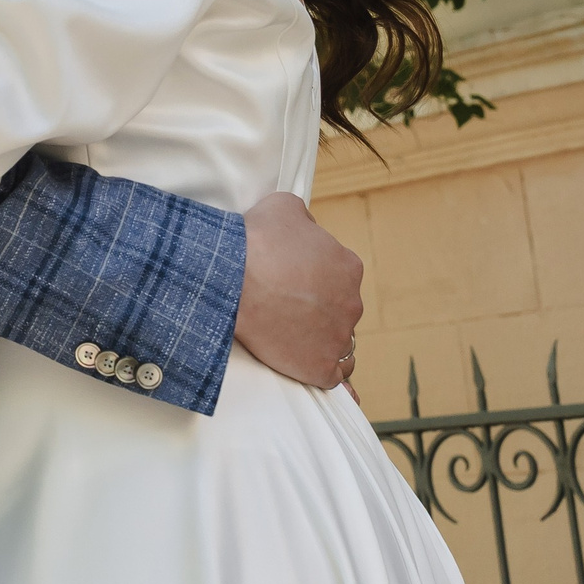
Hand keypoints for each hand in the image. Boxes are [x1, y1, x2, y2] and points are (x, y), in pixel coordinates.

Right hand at [234, 192, 363, 389]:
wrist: (232, 276)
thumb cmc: (255, 240)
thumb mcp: (283, 206)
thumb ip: (303, 218)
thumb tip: (305, 227)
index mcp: (347, 266)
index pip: (339, 277)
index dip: (315, 279)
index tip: (292, 282)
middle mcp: (351, 303)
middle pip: (340, 310)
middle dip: (319, 309)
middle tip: (285, 306)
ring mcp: (337, 337)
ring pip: (339, 343)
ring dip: (322, 340)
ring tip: (292, 337)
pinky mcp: (320, 367)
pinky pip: (334, 376)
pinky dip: (325, 371)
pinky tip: (312, 366)